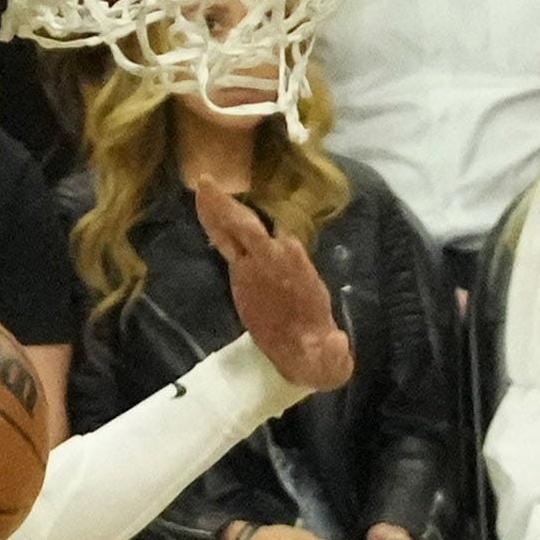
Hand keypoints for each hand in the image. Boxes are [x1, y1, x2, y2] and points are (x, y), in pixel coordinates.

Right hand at [189, 177, 351, 391]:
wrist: (309, 352)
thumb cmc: (317, 352)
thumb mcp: (326, 357)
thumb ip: (332, 352)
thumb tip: (336, 344)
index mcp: (289, 272)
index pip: (265, 241)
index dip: (246, 224)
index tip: (223, 195)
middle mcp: (274, 262)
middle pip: (247, 229)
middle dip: (227, 209)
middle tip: (206, 183)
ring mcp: (261, 266)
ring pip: (239, 232)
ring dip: (221, 213)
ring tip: (203, 190)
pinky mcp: (248, 275)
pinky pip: (232, 247)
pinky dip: (218, 230)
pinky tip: (206, 217)